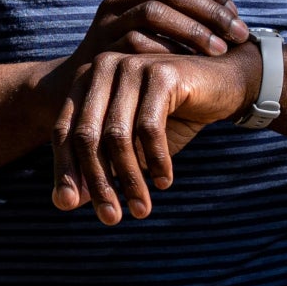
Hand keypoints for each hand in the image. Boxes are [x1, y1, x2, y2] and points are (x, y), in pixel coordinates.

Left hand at [51, 44, 258, 224]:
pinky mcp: (162, 74)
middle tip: (109, 218)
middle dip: (97, 181)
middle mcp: (104, 67)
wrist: (223, 83)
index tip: (66, 206)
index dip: (64, 170)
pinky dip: (157, 160)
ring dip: (130, 179)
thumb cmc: (171, 116)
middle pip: (87, 135)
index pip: (64, 130)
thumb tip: (67, 202)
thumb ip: (100, 166)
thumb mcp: (131, 145)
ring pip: (118, 136)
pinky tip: (165, 182)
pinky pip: (150, 128)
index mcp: (87, 80)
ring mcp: (132, 66)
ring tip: (141, 210)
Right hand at [68, 0, 250, 65]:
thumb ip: (185, 16)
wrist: (83, 88)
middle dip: (210, 12)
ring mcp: (108, 21)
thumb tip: (236, 16)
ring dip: (193, 30)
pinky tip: (190, 66)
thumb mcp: (155, 29)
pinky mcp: (101, 47)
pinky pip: (138, 42)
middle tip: (239, 35)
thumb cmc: (136, 60)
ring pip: (154, 12)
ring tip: (220, 51)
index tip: (236, 15)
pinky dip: (168, 51)